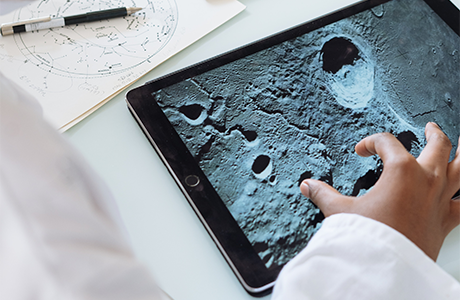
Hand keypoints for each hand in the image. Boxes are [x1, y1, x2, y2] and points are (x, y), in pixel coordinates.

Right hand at [300, 122, 459, 259]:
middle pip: (438, 145)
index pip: (387, 142)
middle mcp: (426, 180)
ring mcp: (440, 199)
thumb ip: (323, 194)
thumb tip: (308, 185)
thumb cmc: (368, 237)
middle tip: (429, 128)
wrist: (386, 268)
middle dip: (433, 133)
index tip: (361, 151)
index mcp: (401, 170)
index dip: (371, 142)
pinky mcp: (446, 220)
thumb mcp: (340, 211)